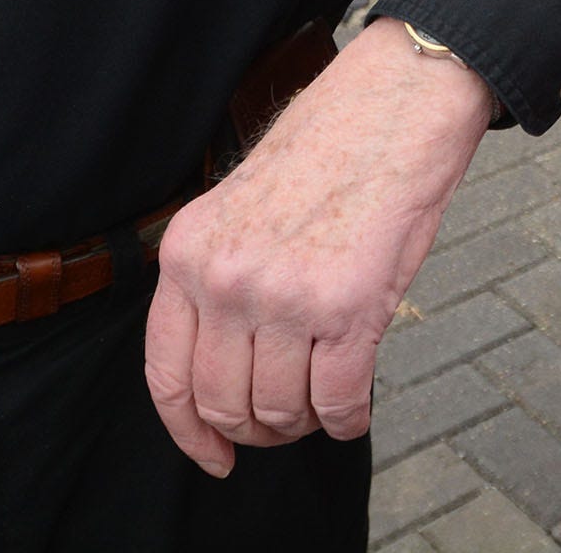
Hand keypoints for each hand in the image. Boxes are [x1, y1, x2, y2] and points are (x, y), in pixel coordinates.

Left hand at [144, 19, 494, 473]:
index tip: (213, 455)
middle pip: (223, 403)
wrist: (394, 103)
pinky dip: (347, 419)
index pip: (166, 374)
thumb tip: (223, 372)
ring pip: (279, 411)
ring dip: (304, 422)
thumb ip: (217, 280)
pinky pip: (338, 403)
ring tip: (325, 400)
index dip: (188, 431)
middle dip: (258, 428)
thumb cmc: (328, 151)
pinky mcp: (348, 307)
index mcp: (187, 253)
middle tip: (288, 418)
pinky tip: (355, 406)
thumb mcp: (237, 210)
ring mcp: (284, 296)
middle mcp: (226, 279)